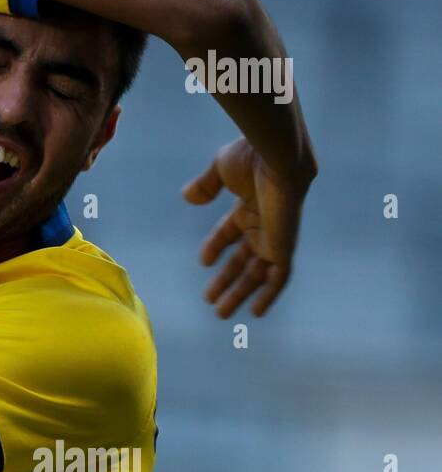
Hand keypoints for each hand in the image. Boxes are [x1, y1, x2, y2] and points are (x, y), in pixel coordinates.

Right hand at [182, 138, 313, 318]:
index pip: (230, 233)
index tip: (203, 261)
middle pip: (244, 260)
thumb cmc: (250, 158)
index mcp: (250, 207)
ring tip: (221, 313)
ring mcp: (274, 238)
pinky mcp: (282, 248)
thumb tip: (189, 198)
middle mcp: (263, 225)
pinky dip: (268, 295)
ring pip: (257, 274)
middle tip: (210, 301)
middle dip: (227, 280)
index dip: (216, 246)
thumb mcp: (220, 170)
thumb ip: (206, 185)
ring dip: (239, 293)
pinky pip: (278, 278)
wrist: (278, 159)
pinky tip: (256, 312)